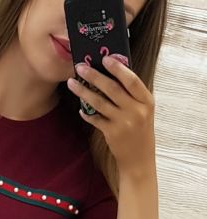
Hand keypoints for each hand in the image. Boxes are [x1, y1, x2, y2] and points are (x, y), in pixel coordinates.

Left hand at [67, 54, 155, 175]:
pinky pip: (95, 119)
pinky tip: (80, 108)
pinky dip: (86, 113)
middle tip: (80, 67)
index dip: (118, 68)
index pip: (132, 80)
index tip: (105, 58)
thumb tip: (113, 74)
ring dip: (84, 92)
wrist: (139, 160)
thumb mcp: (144, 111)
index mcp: (146, 101)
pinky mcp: (112, 133)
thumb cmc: (140, 132)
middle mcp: (136, 111)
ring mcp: (124, 123)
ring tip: (72, 83)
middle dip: (94, 76)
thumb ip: (132, 95)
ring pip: (100, 102)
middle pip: (112, 89)